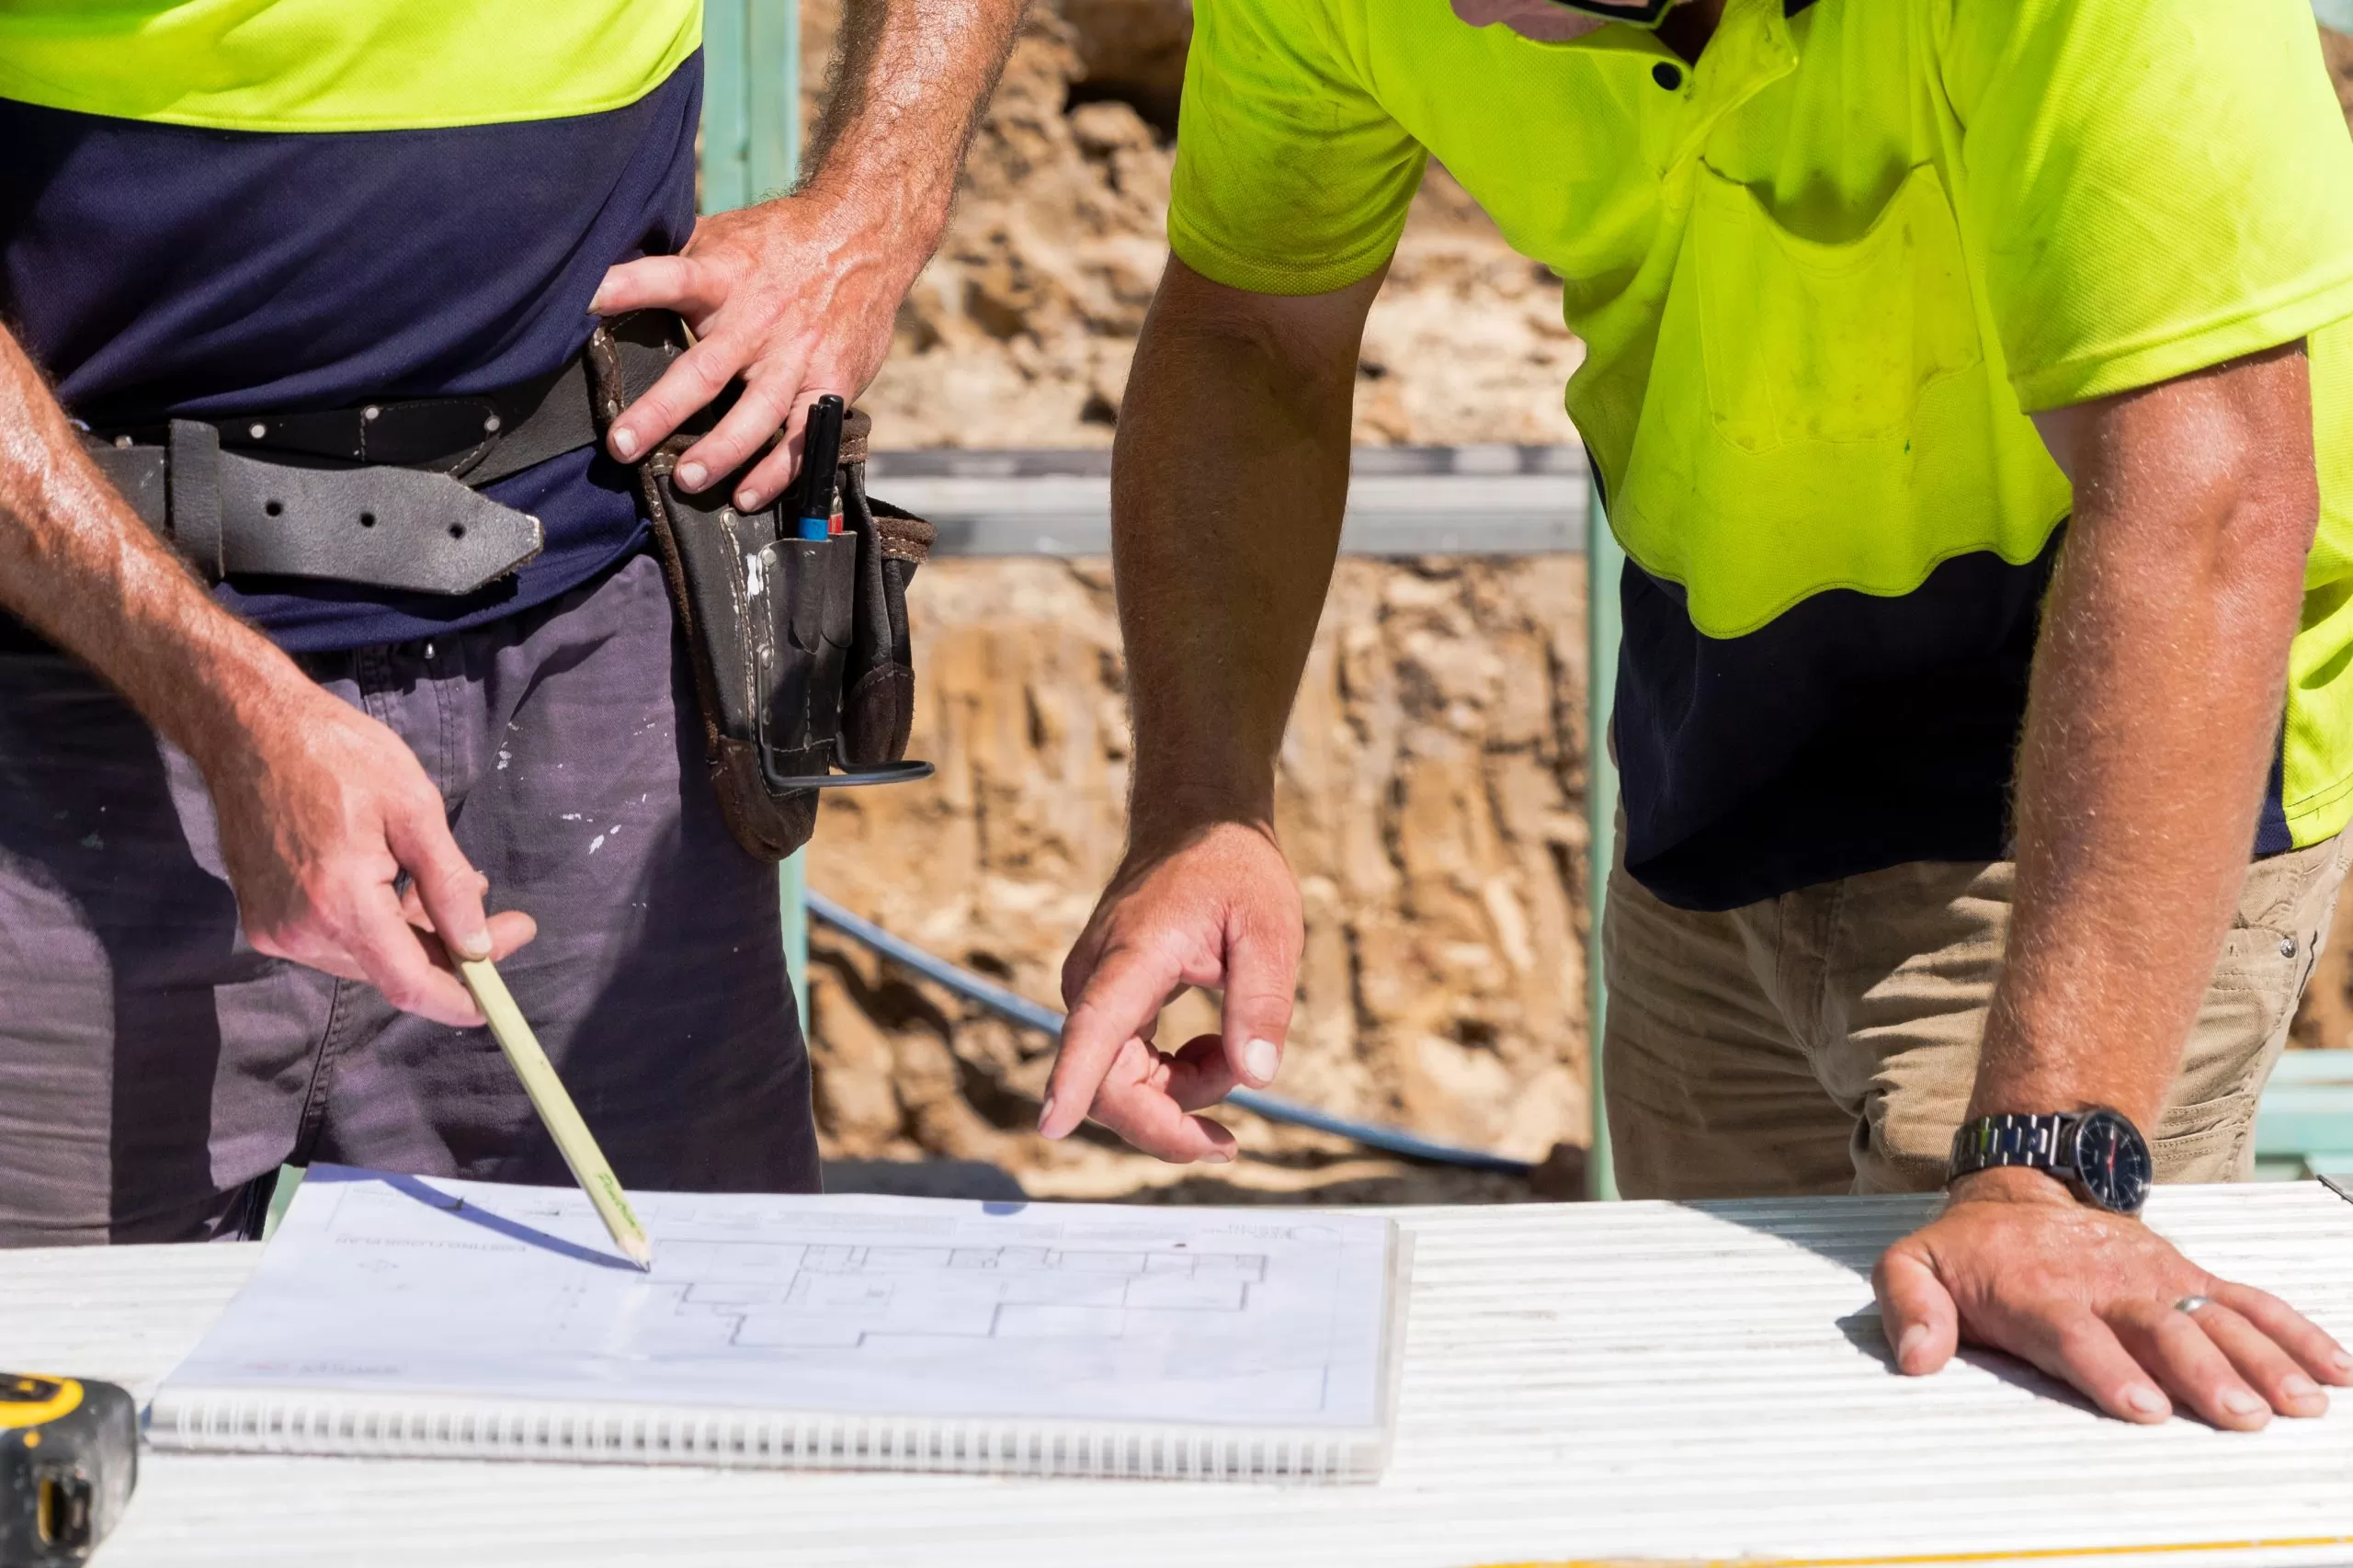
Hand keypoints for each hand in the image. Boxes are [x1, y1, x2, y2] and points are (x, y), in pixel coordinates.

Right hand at [201, 683, 535, 1027]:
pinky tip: (402, 883)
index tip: (497, 998)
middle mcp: (300, 931)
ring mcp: (276, 929)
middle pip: (393, 971)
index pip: (409, 984)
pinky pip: (338, 939)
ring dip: (417, 933)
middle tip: (505, 920)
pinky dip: (379, 923)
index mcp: (339, 904)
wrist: (250, 730)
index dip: (458, 1000)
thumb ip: (447, 885)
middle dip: (453, 952)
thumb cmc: (338, 755)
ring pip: (368, 957)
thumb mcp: (414, 809)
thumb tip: (479, 946)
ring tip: (457, 884)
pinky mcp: (265, 919)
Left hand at [590, 194, 916, 512]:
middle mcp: (759, 318)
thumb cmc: (779, 241)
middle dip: (662, 410)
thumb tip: (604, 256)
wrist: (865, 237)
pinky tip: (748, 496)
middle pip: (706, 369)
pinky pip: (805, 435)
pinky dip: (778, 470)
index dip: (626, 287)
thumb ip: (674, 256)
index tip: (582, 300)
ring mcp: (798, 354)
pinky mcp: (831, 381)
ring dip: (722, 451)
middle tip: (622, 444)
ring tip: (685, 479)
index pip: (669, 277)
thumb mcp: (725, 235)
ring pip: (758, 412)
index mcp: (724, 275)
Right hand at [1043, 820, 1303, 1161]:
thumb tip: (1256, 1077)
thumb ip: (1264, 1003)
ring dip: (1179, 1094)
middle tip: (1227, 1145)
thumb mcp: (1272, 929)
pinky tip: (1212, 1047)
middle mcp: (1096, 977)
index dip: (1072, 1080)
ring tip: (1234, 1054)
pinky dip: (1171, 1076)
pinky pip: (1123, 1065)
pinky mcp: (1102, 1001)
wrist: (1197, 826)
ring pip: (1116, 1082)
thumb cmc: (1234, 872)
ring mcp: (1093, 991)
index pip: (1094, 1026)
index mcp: (1135, 955)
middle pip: (1106, 1081)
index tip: (1051, 1125)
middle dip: (1165, 1123)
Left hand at [1876, 1167, 2352, 1426]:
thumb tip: (1915, 1360)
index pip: (2077, 1337)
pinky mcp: (2190, 1276)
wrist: (2022, 1188)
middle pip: (2160, 1331)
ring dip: (2261, 1360)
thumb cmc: (1968, 1251)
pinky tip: (2336, 1372)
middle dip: (2202, 1373)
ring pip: (2215, 1318)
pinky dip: (2296, 1334)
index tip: (2143, 1407)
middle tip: (2240, 1415)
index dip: (2109, 1371)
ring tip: (2299, 1404)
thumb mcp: (1913, 1263)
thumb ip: (1908, 1307)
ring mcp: (2157, 1279)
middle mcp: (2108, 1287)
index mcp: (2040, 1294)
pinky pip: (2249, 1302)